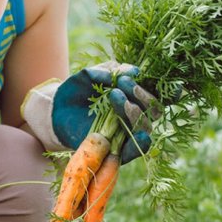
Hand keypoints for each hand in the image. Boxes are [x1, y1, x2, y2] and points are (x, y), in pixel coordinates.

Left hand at [20, 61, 156, 161]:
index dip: (166, 90)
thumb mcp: (92, 74)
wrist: (56, 109)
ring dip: (134, 111)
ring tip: (114, 97)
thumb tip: (135, 71)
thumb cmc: (77, 89)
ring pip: (145, 126)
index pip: (160, 94)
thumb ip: (111, 71)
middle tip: (121, 84)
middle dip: (142, 95)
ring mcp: (126, 131)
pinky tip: (143, 136)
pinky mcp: (116, 148)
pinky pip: (134, 150)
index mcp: (136, 95)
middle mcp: (136, 114)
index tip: (152, 81)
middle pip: (154, 110)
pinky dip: (141, 144)